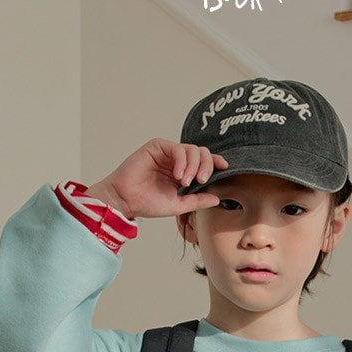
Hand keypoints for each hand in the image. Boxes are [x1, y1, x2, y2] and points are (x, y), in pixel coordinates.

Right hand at [86, 139, 229, 219]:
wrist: (126, 201)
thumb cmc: (148, 203)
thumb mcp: (179, 205)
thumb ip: (198, 200)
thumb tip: (218, 198)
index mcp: (183, 172)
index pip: (204, 162)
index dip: (216, 162)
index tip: (225, 167)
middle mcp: (177, 160)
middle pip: (202, 153)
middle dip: (207, 165)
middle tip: (201, 180)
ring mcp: (167, 153)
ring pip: (192, 149)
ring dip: (194, 165)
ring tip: (186, 182)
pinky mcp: (157, 147)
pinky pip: (177, 148)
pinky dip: (182, 161)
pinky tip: (178, 175)